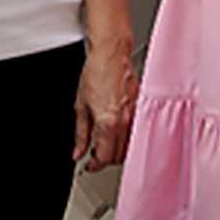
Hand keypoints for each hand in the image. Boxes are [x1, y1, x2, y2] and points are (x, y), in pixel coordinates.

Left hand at [75, 37, 137, 169]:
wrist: (112, 54)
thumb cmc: (97, 72)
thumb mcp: (81, 106)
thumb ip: (81, 134)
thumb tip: (78, 151)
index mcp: (108, 122)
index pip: (104, 157)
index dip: (94, 165)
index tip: (88, 164)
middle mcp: (125, 121)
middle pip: (118, 155)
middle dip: (105, 159)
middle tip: (94, 155)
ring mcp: (136, 115)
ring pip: (129, 146)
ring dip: (117, 150)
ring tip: (106, 145)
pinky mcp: (141, 108)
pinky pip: (136, 131)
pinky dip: (127, 138)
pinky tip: (118, 132)